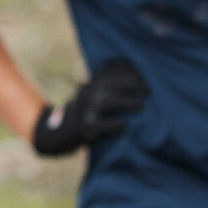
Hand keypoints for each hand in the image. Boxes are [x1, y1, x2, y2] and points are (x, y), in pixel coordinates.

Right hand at [32, 60, 148, 156]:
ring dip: (125, 102)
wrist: (59, 135)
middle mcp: (86, 95)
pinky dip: (114, 125)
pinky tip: (125, 126)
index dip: (129, 73)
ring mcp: (83, 111)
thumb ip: (110, 89)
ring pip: (105, 102)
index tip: (147, 77)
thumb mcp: (93, 97)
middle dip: (130, 85)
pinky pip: (100, 125)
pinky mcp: (82, 128)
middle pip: (109, 84)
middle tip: (149, 90)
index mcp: (91, 85)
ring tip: (141, 105)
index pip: (110, 72)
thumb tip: (140, 82)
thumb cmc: (86, 115)